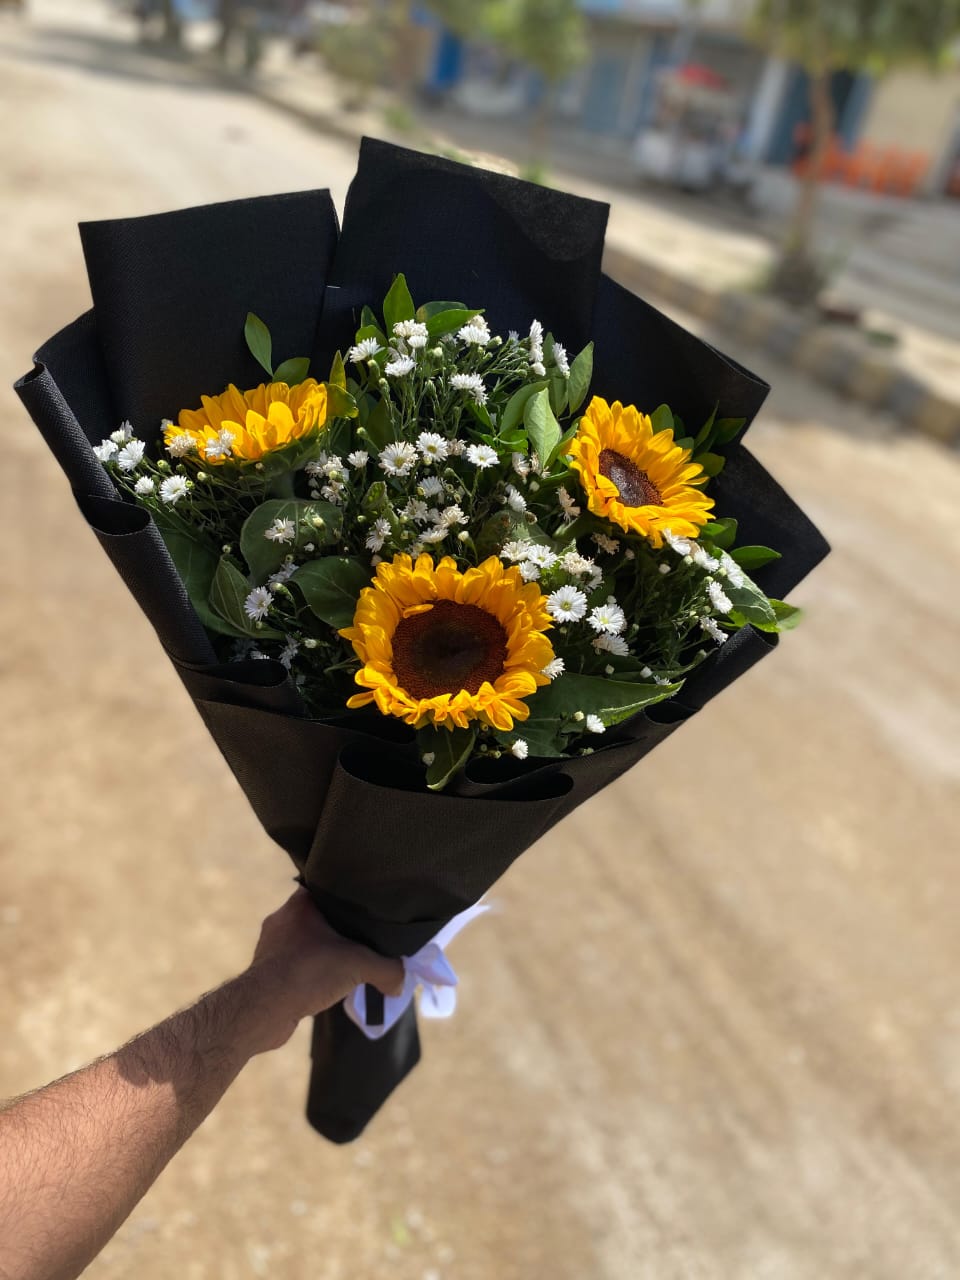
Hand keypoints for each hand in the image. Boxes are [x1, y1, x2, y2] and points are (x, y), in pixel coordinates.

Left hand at [244, 889, 403, 1052]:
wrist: (262, 1010)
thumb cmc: (308, 972)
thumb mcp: (359, 964)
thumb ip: (387, 969)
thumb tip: (401, 983)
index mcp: (299, 904)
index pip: (327, 891)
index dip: (348, 900)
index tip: (366, 910)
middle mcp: (281, 919)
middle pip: (319, 919)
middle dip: (339, 932)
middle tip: (362, 941)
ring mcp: (270, 946)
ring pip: (306, 944)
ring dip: (323, 955)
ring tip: (345, 966)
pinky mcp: (264, 971)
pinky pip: (294, 966)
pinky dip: (310, 974)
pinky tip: (323, 986)